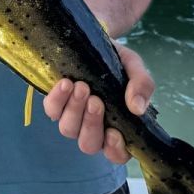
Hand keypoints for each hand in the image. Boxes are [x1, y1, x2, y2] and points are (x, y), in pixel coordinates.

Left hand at [43, 44, 154, 163]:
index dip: (115, 149)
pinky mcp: (55, 104)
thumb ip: (142, 85)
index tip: (114, 132)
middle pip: (89, 144)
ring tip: (82, 86)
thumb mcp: (134, 67)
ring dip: (75, 110)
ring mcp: (72, 117)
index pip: (117, 153)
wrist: (93, 40)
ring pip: (68, 129)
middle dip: (91, 124)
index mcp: (117, 126)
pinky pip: (51, 110)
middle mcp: (93, 128)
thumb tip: (138, 108)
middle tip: (95, 100)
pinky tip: (66, 83)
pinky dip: (57, 99)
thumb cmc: (117, 61)